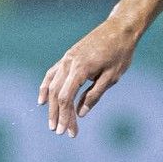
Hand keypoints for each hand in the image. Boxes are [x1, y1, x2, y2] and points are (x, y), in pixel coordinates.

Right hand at [38, 18, 137, 136]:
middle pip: (57, 94)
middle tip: (60, 133)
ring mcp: (66, 59)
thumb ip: (95, 95)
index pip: (66, 98)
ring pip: (52, 85)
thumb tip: (81, 113)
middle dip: (58, 115)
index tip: (70, 132)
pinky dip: (46, 87)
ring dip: (51, 105)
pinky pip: (52, 74)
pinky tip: (43, 100)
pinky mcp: (68, 57)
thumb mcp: (111, 77)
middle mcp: (68, 63)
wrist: (119, 29)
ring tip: (52, 123)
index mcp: (80, 68)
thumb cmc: (119, 53)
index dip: (67, 117)